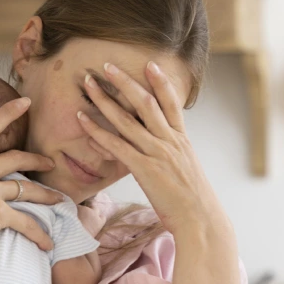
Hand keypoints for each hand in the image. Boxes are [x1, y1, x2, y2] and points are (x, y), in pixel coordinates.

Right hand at [0, 97, 64, 259]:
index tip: (26, 102)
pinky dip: (39, 233)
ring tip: (58, 200)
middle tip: (51, 163)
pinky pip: (26, 223)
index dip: (8, 112)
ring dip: (46, 196)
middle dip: (38, 160)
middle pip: (18, 159)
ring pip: (28, 189)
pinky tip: (48, 242)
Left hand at [76, 62, 229, 235]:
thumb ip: (173, 154)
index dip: (160, 82)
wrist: (200, 220)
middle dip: (125, 82)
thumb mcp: (187, 169)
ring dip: (105, 99)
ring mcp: (157, 154)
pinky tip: (83, 119)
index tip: (149, 64)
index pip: (172, 103)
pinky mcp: (145, 169)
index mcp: (182, 140)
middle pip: (145, 103)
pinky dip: (98, 130)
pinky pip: (117, 145)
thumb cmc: (193, 200)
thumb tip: (162, 148)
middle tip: (107, 65)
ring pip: (127, 120)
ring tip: (89, 83)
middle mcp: (170, 142)